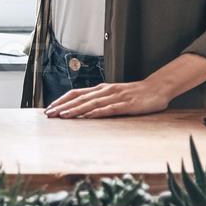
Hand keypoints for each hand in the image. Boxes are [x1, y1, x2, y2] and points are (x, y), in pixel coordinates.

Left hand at [45, 80, 170, 118]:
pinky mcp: (125, 105)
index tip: (49, 108)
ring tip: (63, 116)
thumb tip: (82, 109)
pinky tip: (87, 116)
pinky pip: (108, 109)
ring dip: (75, 110)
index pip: (76, 93)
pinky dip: (96, 113)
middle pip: (79, 98)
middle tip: (49, 114)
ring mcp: (115, 97)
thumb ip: (100, 100)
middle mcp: (105, 91)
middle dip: (63, 106)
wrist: (156, 88)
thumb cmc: (135, 94)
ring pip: (91, 103)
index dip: (62, 100)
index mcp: (100, 89)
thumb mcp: (114, 95)